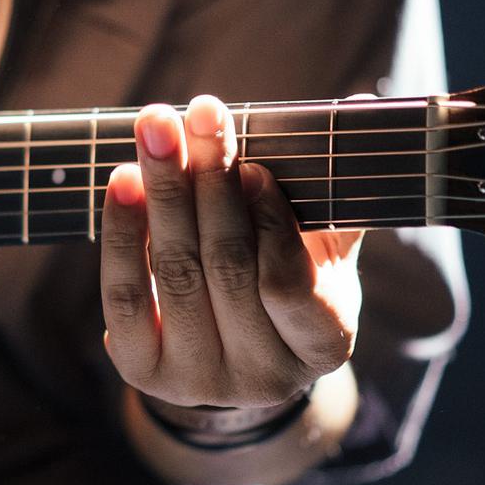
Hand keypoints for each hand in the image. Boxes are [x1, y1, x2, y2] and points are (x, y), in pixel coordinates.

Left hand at [100, 95, 363, 409]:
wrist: (230, 350)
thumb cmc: (286, 280)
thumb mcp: (321, 248)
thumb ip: (334, 190)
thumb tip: (361, 104)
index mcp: (322, 345)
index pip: (289, 285)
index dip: (270, 223)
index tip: (253, 166)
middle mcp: (262, 377)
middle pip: (226, 268)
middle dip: (210, 182)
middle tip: (201, 114)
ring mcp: (198, 380)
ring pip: (175, 275)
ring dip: (163, 192)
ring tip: (156, 129)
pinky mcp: (142, 370)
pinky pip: (125, 295)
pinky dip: (124, 233)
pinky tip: (123, 179)